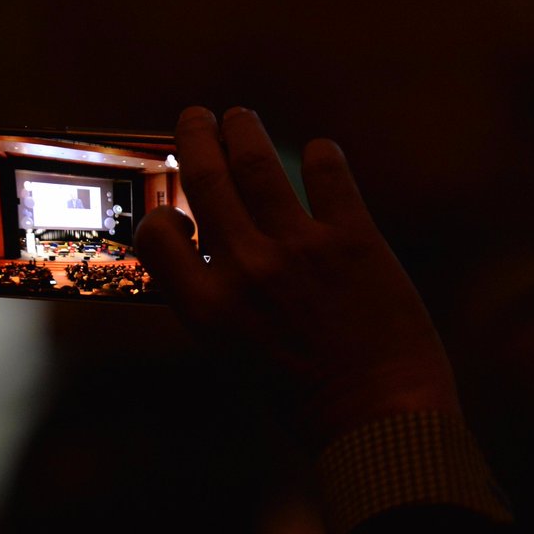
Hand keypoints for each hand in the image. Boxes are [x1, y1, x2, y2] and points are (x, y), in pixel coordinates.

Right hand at [134, 107, 458, 448]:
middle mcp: (245, 269)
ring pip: (258, 163)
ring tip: (240, 117)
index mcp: (207, 307)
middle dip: (196, 136)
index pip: (155, 234)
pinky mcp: (353, 239)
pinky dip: (323, 157)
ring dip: (244, 130)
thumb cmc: (302, 397)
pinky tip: (322, 153)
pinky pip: (329, 176)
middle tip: (196, 117)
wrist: (378, 416)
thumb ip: (216, 300)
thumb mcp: (233, 355)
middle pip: (205, 178)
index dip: (160, 216)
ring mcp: (299, 249)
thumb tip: (212, 249)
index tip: (177, 211)